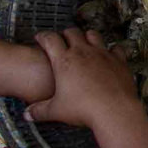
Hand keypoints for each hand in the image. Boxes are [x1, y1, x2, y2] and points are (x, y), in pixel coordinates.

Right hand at [25, 28, 140, 130]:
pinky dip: (111, 49)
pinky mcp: (119, 60)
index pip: (50, 40)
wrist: (113, 110)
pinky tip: (110, 53)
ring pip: (93, 35)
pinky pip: (115, 47)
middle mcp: (83, 52)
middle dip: (65, 34)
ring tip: (84, 41)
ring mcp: (102, 54)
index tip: (40, 37)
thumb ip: (40, 111)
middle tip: (62, 39)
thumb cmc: (84, 109)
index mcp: (64, 61)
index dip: (43, 36)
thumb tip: (28, 114)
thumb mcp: (56, 111)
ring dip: (87, 36)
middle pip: (72, 33)